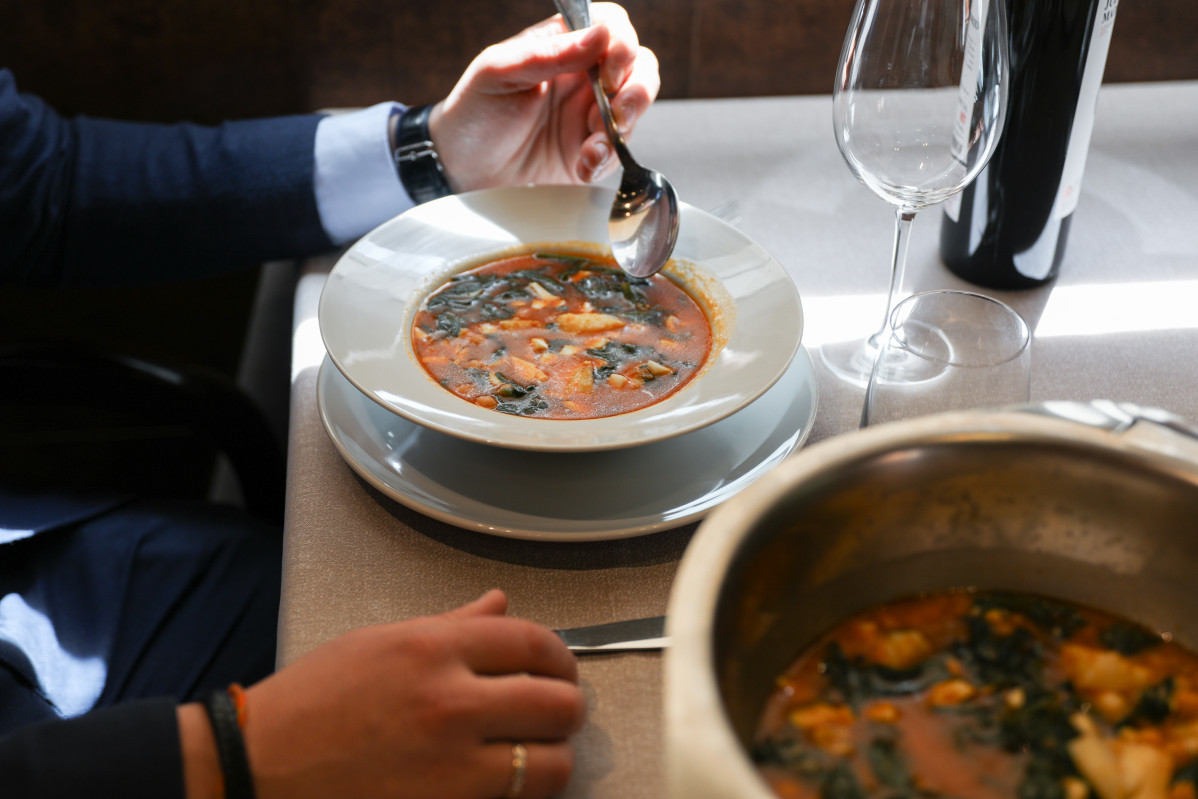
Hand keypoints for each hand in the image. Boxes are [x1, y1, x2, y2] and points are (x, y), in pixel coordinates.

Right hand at [182, 590, 585, 798]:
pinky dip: (520, 790)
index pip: (534, 642)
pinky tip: (504, 778)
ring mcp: (450, 765)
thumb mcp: (381, 641)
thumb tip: (500, 603)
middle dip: (568, 707)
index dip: (560, 656)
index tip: (560, 668)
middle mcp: (450, 702)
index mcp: (434, 648)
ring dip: (552, 756)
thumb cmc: (314, 699)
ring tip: (537, 750)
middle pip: (558, 703)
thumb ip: (452, 624)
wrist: (260, 763)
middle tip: (558, 710)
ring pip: (550, 763)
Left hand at [431, 2, 660, 189]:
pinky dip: (607, 160)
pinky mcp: (592, 155)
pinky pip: (618, 154)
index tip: (606, 70)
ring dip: (625, 125)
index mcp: (562, 47)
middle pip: (639, 66)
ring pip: (637, 108)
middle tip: (614, 110)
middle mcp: (584, 78)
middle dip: (636, 88)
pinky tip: (581, 164)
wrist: (461, 169)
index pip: (611, 27)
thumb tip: (599, 34)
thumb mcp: (498, 73)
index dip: (621, 43)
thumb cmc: (474, 113)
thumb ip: (546, 53)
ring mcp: (591, 117)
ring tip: (594, 144)